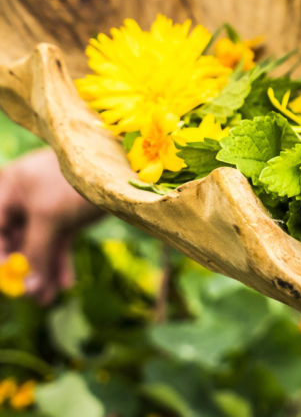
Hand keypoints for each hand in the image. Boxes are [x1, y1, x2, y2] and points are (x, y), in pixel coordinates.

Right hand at [0, 148, 101, 303]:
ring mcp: (47, 206)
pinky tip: (65, 284)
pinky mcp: (67, 215)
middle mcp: (24, 196)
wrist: (122, 167)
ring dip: (42, 271)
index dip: (1, 253)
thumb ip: (35, 251)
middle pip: (16, 239)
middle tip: (30, 295)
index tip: (6, 279)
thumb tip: (29, 289)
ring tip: (47, 299)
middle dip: (23, 269)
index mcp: (10, 186)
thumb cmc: (77, 181)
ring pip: (38, 244)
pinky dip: (60, 262)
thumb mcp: (50, 217)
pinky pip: (58, 242)